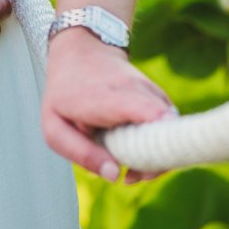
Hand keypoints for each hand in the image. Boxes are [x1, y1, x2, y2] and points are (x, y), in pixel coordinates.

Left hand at [42, 29, 174, 181]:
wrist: (81, 52)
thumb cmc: (64, 94)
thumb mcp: (55, 126)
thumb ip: (80, 152)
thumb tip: (114, 175)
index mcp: (108, 98)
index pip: (149, 114)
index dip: (157, 142)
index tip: (138, 169)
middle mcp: (137, 92)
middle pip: (167, 132)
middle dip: (155, 163)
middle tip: (131, 176)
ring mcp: (153, 93)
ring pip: (174, 132)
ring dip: (159, 157)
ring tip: (132, 169)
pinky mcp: (161, 98)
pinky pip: (172, 127)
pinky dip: (160, 145)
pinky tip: (137, 153)